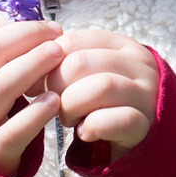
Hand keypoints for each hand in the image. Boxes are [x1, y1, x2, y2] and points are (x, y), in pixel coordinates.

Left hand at [45, 30, 159, 161]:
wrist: (145, 136)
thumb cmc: (109, 103)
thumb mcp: (95, 74)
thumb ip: (71, 62)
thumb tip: (29, 65)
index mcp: (123, 45)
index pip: (75, 40)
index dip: (48, 61)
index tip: (38, 82)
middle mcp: (139, 64)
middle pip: (82, 62)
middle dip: (57, 85)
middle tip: (54, 103)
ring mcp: (146, 93)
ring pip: (100, 87)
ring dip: (72, 106)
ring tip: (70, 118)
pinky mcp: (146, 123)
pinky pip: (114, 120)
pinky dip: (91, 127)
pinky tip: (85, 132)